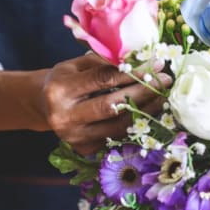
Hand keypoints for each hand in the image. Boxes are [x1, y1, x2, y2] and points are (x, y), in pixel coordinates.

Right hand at [43, 53, 171, 154]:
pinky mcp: (84, 148)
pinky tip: (150, 112)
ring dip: (146, 110)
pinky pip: (117, 136)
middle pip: (113, 105)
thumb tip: (144, 60)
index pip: (104, 80)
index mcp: (61, 89)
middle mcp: (65, 117)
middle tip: (165, 81)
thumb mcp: (79, 64)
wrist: (44, 105)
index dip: (133, 72)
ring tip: (163, 97)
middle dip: (144, 92)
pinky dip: (136, 123)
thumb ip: (106, 62)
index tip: (156, 65)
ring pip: (118, 125)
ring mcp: (74, 137)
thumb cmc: (66, 78)